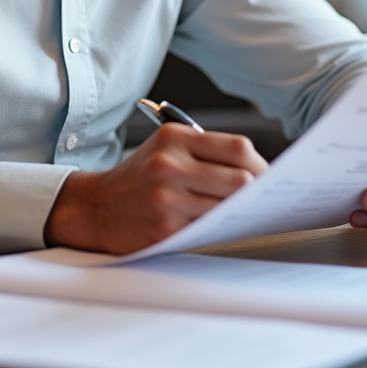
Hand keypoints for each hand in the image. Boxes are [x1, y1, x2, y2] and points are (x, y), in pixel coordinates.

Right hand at [44, 124, 267, 254]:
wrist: (96, 206)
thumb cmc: (139, 177)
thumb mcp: (166, 148)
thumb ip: (206, 153)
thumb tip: (258, 171)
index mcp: (174, 137)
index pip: (238, 148)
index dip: (262, 165)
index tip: (270, 177)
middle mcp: (170, 163)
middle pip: (240, 179)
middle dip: (259, 193)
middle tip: (266, 201)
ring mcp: (166, 197)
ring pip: (229, 207)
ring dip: (243, 214)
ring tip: (249, 215)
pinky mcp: (164, 228)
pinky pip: (209, 230)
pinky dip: (221, 230)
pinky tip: (223, 228)